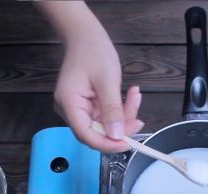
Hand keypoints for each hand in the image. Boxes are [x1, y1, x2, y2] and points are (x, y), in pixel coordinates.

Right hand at [36, 1, 142, 152]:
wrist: (85, 35)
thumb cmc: (93, 51)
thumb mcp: (107, 80)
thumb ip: (112, 110)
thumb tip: (117, 136)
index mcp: (68, 104)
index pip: (86, 135)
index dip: (107, 144)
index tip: (128, 143)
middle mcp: (69, 110)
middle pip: (96, 133)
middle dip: (120, 128)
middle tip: (139, 119)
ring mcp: (78, 108)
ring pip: (104, 125)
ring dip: (123, 116)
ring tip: (135, 96)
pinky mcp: (87, 105)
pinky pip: (105, 115)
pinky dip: (120, 109)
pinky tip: (130, 95)